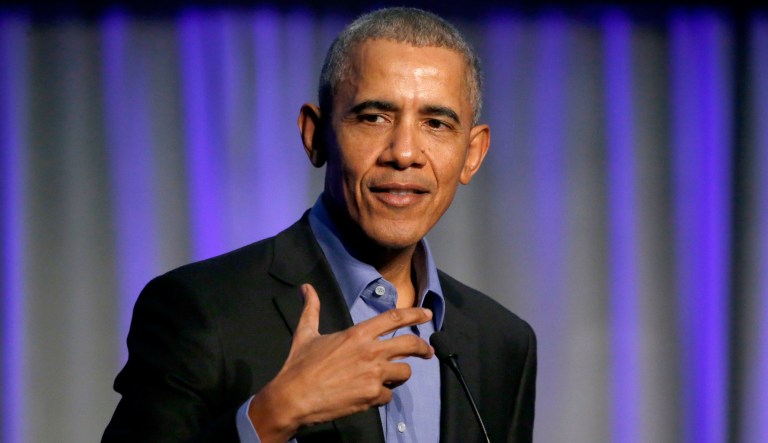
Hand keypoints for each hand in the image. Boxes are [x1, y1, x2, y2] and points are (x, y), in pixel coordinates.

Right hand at [249, 283, 433, 441]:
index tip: (427, 314)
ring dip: (400, 374)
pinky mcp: (372, 396)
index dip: (414, 314)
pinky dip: (381, 396)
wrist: (293, 398)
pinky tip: (370, 395)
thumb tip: (306, 288)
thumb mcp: (306, 333)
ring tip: (391, 376)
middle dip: (423, 347)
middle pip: (410, 344)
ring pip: (404, 372)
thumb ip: (312, 310)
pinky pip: (388, 395)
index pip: (394, 318)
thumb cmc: (299, 366)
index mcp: (358, 334)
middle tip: (428, 351)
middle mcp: (371, 351)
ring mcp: (374, 375)